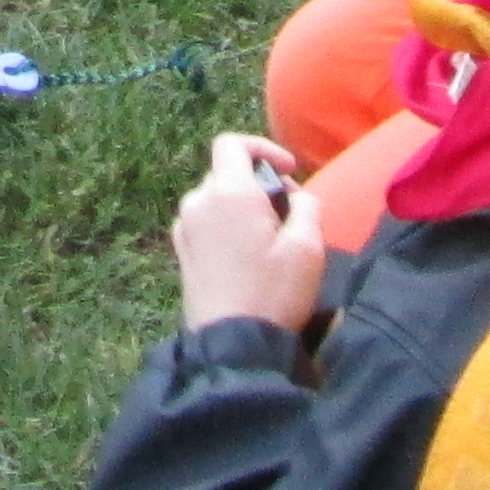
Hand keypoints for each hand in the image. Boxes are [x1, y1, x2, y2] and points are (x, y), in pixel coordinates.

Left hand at [171, 136, 326, 334]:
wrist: (232, 346)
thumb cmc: (273, 293)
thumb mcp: (307, 248)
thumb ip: (307, 206)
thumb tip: (296, 196)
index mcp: (228, 193)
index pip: (232, 143)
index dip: (263, 148)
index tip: (288, 172)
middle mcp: (198, 202)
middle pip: (226, 172)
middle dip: (258, 183)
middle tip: (288, 213)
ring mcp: (184, 228)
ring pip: (215, 198)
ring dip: (242, 206)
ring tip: (269, 238)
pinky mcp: (181, 252)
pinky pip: (205, 222)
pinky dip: (226, 225)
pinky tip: (246, 255)